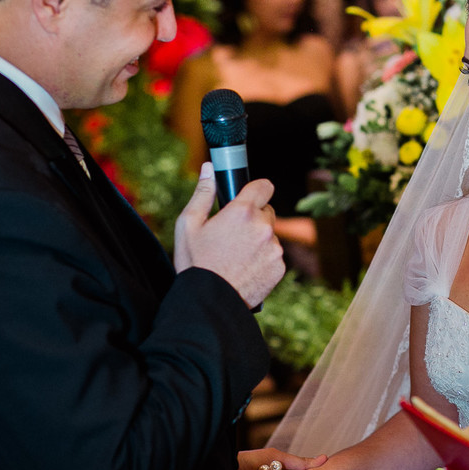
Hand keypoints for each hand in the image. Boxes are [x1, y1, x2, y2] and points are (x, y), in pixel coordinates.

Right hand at [173, 163, 285, 307]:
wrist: (209, 302)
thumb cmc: (195, 263)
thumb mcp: (189, 224)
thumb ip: (202, 193)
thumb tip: (209, 168)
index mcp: (242, 212)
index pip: (264, 186)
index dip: (257, 189)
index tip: (250, 196)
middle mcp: (263, 227)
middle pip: (266, 212)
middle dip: (253, 219)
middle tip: (232, 235)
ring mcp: (274, 248)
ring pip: (270, 235)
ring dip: (258, 240)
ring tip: (236, 256)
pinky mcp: (279, 267)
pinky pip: (274, 255)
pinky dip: (263, 259)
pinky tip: (245, 269)